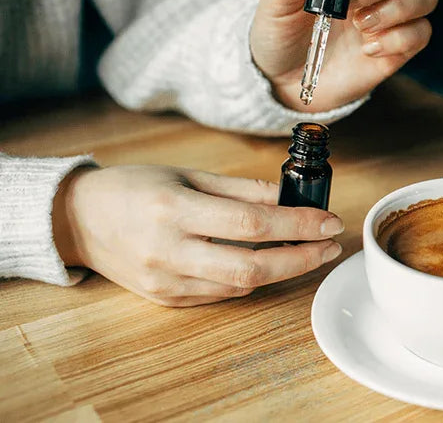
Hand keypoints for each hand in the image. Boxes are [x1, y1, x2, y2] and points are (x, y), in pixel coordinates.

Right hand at [52, 165, 343, 306]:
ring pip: (240, 286)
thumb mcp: (187, 175)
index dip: (298, 226)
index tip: (330, 223)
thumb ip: (242, 190)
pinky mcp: (166, 299)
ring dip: (282, 272)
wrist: (78, 220)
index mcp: (175, 210)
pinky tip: (268, 263)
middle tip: (330, 247)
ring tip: (307, 252)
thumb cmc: (134, 189)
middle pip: (252, 268)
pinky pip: (222, 294)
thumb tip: (291, 198)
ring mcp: (166, 281)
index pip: (252, 225)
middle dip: (301, 260)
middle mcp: (169, 251)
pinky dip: (251, 281)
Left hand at [250, 0, 438, 112]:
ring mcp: (389, 20)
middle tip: (352, 10)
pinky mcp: (399, 49)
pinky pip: (422, 33)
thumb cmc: (280, 36)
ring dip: (397, 10)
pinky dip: (399, 40)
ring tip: (361, 28)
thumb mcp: (275, 3)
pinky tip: (368, 51)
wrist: (285, 82)